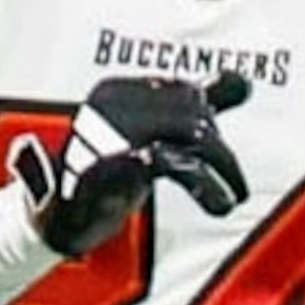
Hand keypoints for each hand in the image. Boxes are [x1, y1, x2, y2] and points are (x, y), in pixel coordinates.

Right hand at [7, 72, 252, 257]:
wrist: (62, 221)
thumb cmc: (107, 176)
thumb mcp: (148, 136)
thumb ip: (193, 106)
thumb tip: (242, 83)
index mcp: (115, 90)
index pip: (182, 90)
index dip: (207, 121)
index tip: (213, 150)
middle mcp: (112, 103)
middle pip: (191, 109)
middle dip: (218, 146)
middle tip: (230, 177)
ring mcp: (114, 132)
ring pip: (191, 131)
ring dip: (223, 166)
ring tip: (235, 194)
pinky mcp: (120, 165)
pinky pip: (179, 164)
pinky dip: (208, 185)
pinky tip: (219, 203)